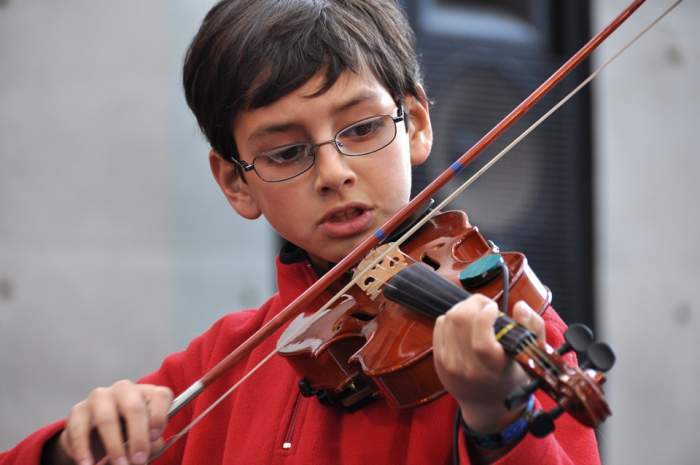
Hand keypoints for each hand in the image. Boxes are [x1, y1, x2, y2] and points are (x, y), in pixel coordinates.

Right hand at [51, 380, 172, 464]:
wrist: (99, 435)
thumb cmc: (131, 434)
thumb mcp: (146, 438)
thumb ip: (150, 444)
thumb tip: (142, 455)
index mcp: (148, 393)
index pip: (161, 396)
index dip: (159, 417)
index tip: (155, 437)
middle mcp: (126, 390)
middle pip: (134, 408)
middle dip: (137, 437)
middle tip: (138, 460)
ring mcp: (101, 397)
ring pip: (106, 418)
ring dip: (113, 446)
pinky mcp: (78, 410)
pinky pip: (80, 429)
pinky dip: (83, 450)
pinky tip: (88, 464)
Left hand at [433, 296, 544, 433]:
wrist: (484, 404)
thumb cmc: (511, 376)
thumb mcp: (531, 355)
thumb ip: (533, 327)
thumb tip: (520, 306)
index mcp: (493, 369)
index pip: (481, 343)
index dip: (485, 318)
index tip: (495, 309)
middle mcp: (468, 368)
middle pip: (461, 321)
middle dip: (475, 303)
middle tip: (487, 306)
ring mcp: (449, 364)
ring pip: (449, 318)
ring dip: (464, 307)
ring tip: (477, 312)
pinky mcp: (438, 358)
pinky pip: (440, 324)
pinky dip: (453, 317)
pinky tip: (466, 324)